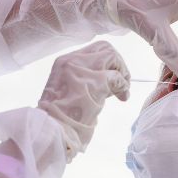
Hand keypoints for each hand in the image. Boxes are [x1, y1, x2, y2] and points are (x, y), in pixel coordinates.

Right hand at [37, 41, 129, 161]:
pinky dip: (123, 86)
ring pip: (112, 56)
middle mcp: (71, 61)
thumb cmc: (60, 117)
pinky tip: (123, 97)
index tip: (112, 78)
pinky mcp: (94, 82)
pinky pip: (117, 77)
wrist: (53, 130)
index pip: (92, 51)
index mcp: (63, 63)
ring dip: (122, 72)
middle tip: (123, 81)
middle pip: (104, 48)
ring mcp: (82, 70)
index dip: (107, 62)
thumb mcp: (68, 90)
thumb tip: (109, 80)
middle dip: (117, 63)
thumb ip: (84, 80)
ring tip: (122, 90)